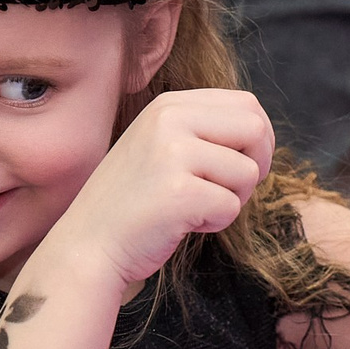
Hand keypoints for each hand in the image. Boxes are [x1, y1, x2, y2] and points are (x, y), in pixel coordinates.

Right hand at [50, 90, 273, 296]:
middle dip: (257, 164)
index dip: (259, 137)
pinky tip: (183, 224)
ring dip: (233, 199)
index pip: (246, 103)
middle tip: (232, 190)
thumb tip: (261, 132)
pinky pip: (231, 207)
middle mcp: (169, 119)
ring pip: (248, 172)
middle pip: (255, 128)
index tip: (244, 163)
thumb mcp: (161, 146)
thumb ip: (202, 131)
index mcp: (169, 105)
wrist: (88, 244)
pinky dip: (215, 223)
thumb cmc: (133, 202)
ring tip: (196, 209)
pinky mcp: (179, 192)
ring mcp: (172, 153)